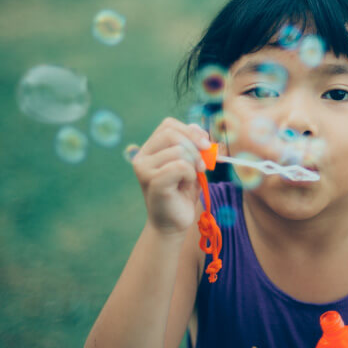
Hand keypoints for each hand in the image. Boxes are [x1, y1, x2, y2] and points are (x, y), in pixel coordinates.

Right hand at [131, 117, 211, 235]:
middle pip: (172, 134)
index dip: (190, 131)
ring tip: (189, 179)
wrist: (174, 222)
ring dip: (193, 165)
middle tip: (203, 165)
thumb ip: (195, 145)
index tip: (206, 144)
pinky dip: (190, 175)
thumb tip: (199, 127)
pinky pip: (180, 166)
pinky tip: (185, 186)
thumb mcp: (192, 164)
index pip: (168, 125)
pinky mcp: (152, 181)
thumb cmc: (182, 193)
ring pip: (179, 151)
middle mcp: (142, 157)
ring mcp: (144, 169)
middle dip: (194, 146)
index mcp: (149, 149)